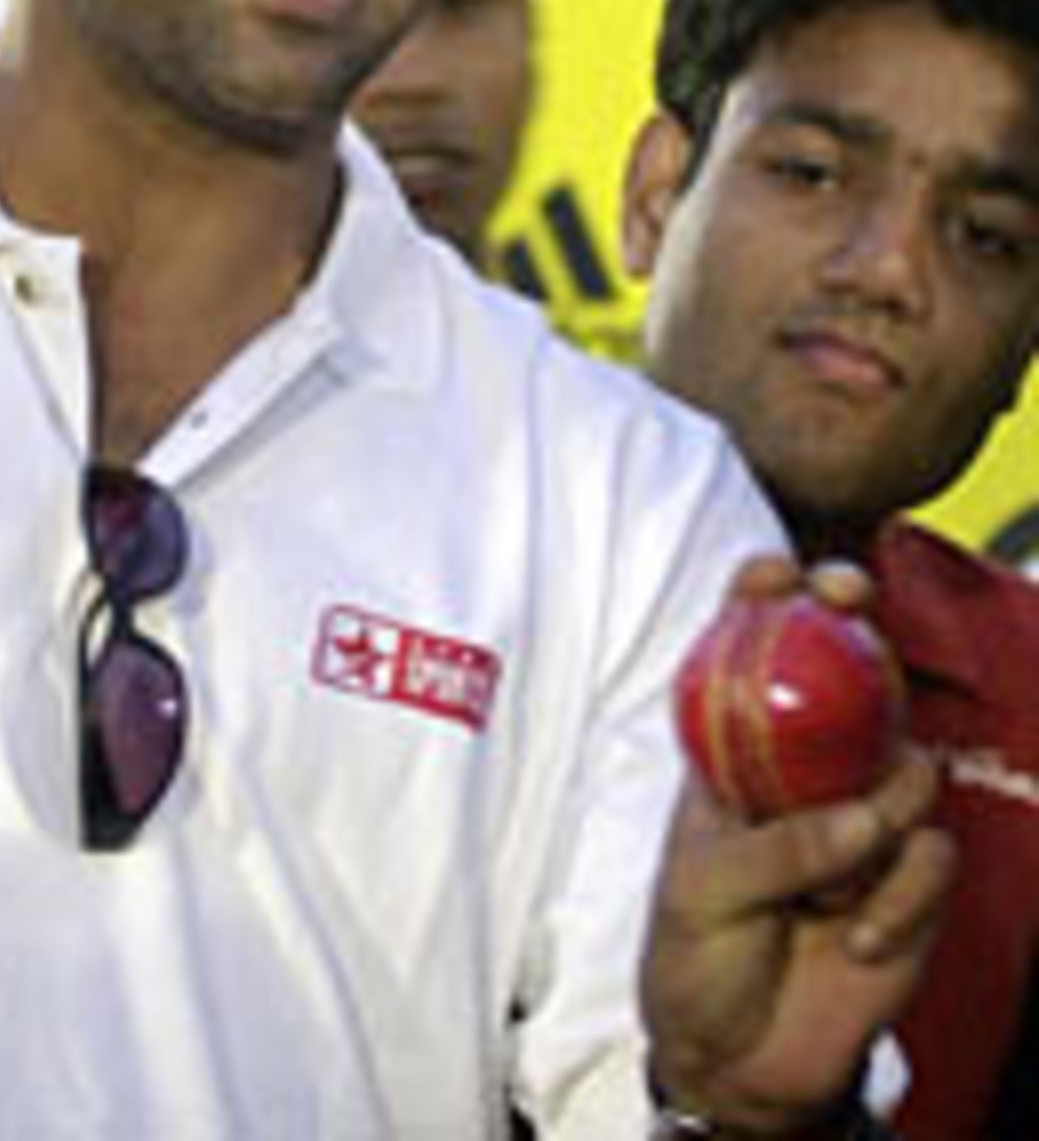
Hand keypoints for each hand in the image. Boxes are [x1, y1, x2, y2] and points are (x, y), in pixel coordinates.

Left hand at [640, 556, 955, 1134]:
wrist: (741, 1060)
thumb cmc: (697, 955)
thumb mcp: (702, 889)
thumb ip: (774, 846)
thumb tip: (864, 820)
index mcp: (736, 756)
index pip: (751, 655)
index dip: (765, 599)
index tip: (776, 568)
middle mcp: (806, 772)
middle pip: (849, 674)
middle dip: (857, 624)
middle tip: (851, 600)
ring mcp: (863, 820)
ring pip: (906, 763)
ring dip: (880, 811)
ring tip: (837, 880)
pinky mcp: (910, 879)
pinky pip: (932, 854)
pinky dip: (899, 898)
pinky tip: (860, 940)